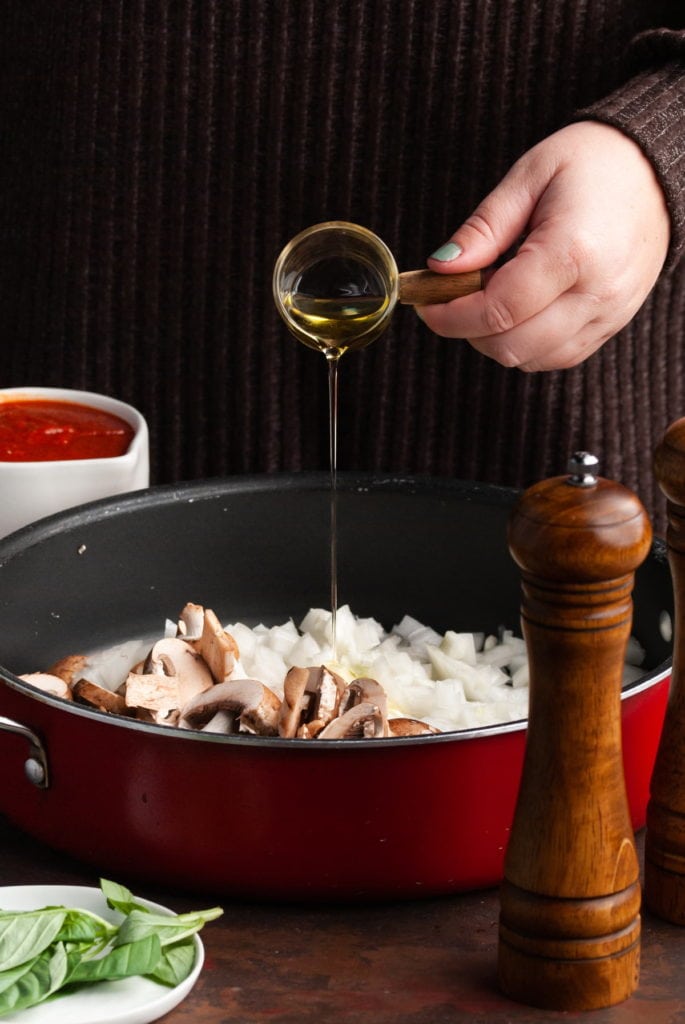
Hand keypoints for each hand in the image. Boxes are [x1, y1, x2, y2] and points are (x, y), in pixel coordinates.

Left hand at [418, 121, 670, 370]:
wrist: (657, 171)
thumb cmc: (595, 164)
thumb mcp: (529, 177)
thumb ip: (483, 229)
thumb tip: (440, 269)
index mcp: (574, 251)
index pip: (498, 310)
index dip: (452, 316)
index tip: (426, 305)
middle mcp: (597, 293)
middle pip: (511, 345)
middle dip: (468, 331)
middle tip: (451, 301)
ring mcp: (609, 315)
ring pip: (532, 359)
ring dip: (496, 340)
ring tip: (488, 298)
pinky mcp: (612, 326)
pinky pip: (557, 357)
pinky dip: (526, 344)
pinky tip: (518, 311)